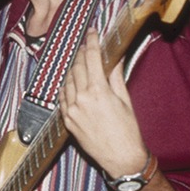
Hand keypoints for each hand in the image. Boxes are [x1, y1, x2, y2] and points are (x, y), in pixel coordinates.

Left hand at [59, 29, 146, 176]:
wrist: (120, 158)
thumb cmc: (127, 130)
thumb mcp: (125, 100)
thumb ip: (115, 77)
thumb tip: (114, 58)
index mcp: (98, 91)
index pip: (91, 58)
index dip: (91, 42)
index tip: (91, 32)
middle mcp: (81, 98)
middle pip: (77, 66)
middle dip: (81, 54)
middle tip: (87, 46)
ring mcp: (71, 109)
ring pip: (67, 80)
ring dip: (74, 69)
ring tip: (81, 63)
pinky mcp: (66, 120)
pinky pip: (62, 97)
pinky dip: (67, 86)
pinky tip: (73, 83)